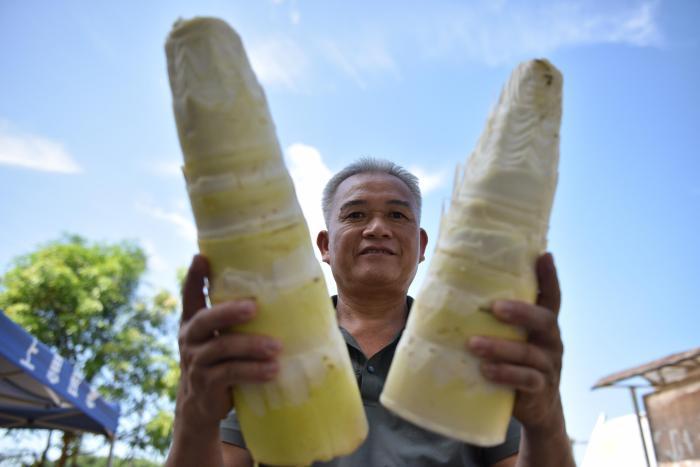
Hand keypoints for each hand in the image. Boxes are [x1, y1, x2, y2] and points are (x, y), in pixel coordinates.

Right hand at [176, 254, 281, 432]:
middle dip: (229, 312)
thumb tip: (284, 294)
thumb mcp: (221, 337)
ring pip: (222, 347)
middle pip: (205, 320)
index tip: (201, 258)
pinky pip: (230, 373)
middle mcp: (190, 338)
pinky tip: (272, 370)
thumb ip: (236, 321)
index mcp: (193, 321)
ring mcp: (196, 361)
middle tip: (254, 307)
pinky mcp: (206, 383)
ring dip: (251, 345)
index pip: (190, 295)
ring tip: (276, 347)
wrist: (201, 406)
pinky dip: (253, 371)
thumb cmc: (222, 361)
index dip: (193, 277)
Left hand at [468, 253, 563, 429]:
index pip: (551, 297)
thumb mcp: (511, 337)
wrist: (535, 407)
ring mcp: (548, 365)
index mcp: (544, 324)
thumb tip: (450, 287)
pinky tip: (485, 370)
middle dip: (521, 312)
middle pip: (545, 321)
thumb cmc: (513, 360)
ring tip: (474, 344)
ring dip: (500, 347)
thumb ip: (495, 317)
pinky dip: (505, 374)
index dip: (549, 277)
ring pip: (529, 353)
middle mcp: (551, 341)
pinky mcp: (540, 389)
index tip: (544, 255)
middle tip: (494, 307)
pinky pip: (526, 380)